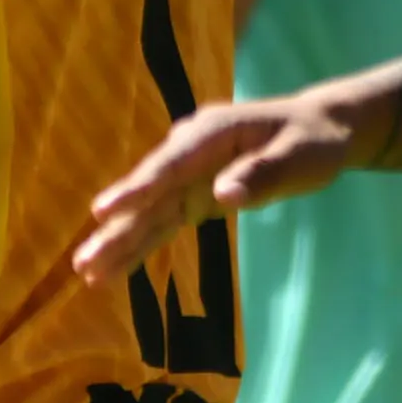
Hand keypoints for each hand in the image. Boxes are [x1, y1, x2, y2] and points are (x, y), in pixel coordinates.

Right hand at [76, 89, 361, 288]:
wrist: (319, 130)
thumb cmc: (314, 140)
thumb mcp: (301, 155)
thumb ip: (262, 173)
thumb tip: (223, 196)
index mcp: (211, 132)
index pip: (169, 164)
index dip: (136, 189)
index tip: (103, 211)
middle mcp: (187, 151)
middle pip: (147, 194)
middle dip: (115, 228)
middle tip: (83, 260)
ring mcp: (185, 175)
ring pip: (147, 214)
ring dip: (117, 243)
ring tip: (85, 272)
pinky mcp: (190, 197)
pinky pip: (160, 224)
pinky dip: (138, 246)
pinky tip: (111, 270)